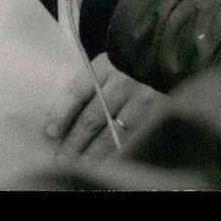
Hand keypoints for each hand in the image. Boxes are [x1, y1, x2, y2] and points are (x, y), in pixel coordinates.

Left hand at [45, 53, 166, 159]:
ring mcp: (141, 101)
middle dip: (73, 142)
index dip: (61, 113)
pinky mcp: (157, 115)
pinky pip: (131, 140)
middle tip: (60, 158)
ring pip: (110, 134)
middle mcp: (123, 83)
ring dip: (91, 153)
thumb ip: (92, 83)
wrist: (170, 54)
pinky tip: (104, 162)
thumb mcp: (110, 62)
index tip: (50, 131)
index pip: (78, 91)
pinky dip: (115, 153)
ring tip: (78, 166)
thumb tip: (65, 117)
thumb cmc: (132, 61)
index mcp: (106, 65)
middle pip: (91, 118)